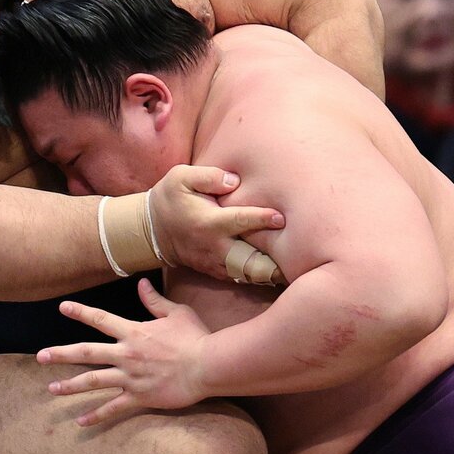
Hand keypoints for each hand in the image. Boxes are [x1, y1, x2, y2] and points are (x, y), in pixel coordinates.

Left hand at [41, 280, 211, 426]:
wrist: (209, 366)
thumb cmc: (196, 338)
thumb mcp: (176, 313)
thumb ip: (154, 300)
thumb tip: (141, 284)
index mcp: (133, 332)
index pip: (100, 319)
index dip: (80, 312)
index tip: (62, 308)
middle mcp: (126, 354)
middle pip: (86, 352)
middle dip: (61, 354)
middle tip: (40, 356)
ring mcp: (130, 377)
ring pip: (93, 381)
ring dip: (70, 385)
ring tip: (51, 389)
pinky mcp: (139, 397)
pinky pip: (113, 408)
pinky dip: (96, 415)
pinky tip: (80, 421)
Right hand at [147, 165, 285, 282]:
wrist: (154, 230)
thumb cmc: (171, 198)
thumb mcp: (181, 177)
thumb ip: (208, 176)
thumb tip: (235, 181)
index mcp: (209, 222)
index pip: (240, 220)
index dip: (261, 218)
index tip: (281, 217)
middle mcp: (214, 246)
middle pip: (249, 255)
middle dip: (271, 258)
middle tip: (299, 257)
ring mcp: (215, 262)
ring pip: (246, 271)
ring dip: (268, 271)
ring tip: (292, 269)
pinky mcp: (216, 271)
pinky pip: (240, 277)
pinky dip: (257, 276)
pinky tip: (277, 273)